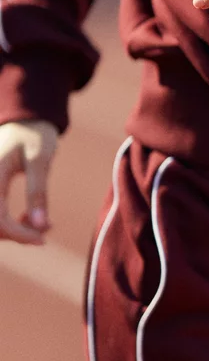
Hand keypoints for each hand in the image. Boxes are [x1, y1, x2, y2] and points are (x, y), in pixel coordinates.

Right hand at [0, 119, 58, 243]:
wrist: (24, 120)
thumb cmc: (34, 135)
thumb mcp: (40, 160)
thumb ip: (38, 192)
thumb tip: (40, 225)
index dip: (18, 234)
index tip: (41, 239)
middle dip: (17, 234)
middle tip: (46, 229)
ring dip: (14, 230)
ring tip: (43, 222)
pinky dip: (11, 223)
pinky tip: (32, 217)